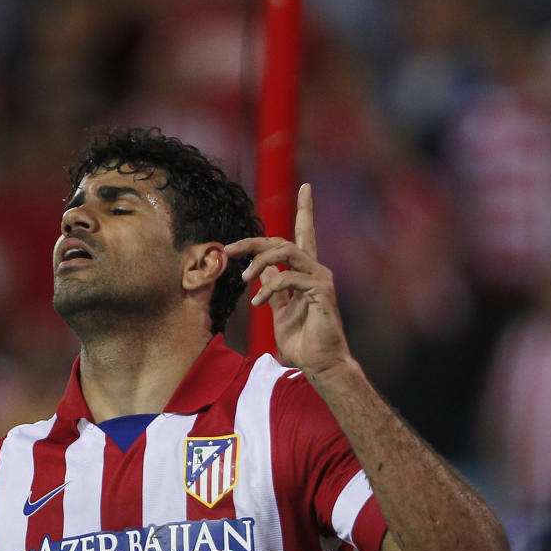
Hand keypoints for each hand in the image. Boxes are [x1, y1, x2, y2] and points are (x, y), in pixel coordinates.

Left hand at [225, 184, 354, 376]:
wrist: (320, 363)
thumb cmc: (302, 340)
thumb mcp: (280, 311)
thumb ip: (274, 289)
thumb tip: (263, 272)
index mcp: (305, 271)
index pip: (305, 234)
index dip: (305, 210)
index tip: (306, 187)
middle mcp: (316, 269)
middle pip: (282, 240)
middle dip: (252, 242)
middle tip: (228, 250)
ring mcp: (320, 278)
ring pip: (286, 251)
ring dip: (259, 261)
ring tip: (243, 279)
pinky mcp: (321, 290)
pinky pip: (289, 277)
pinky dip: (269, 288)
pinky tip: (258, 302)